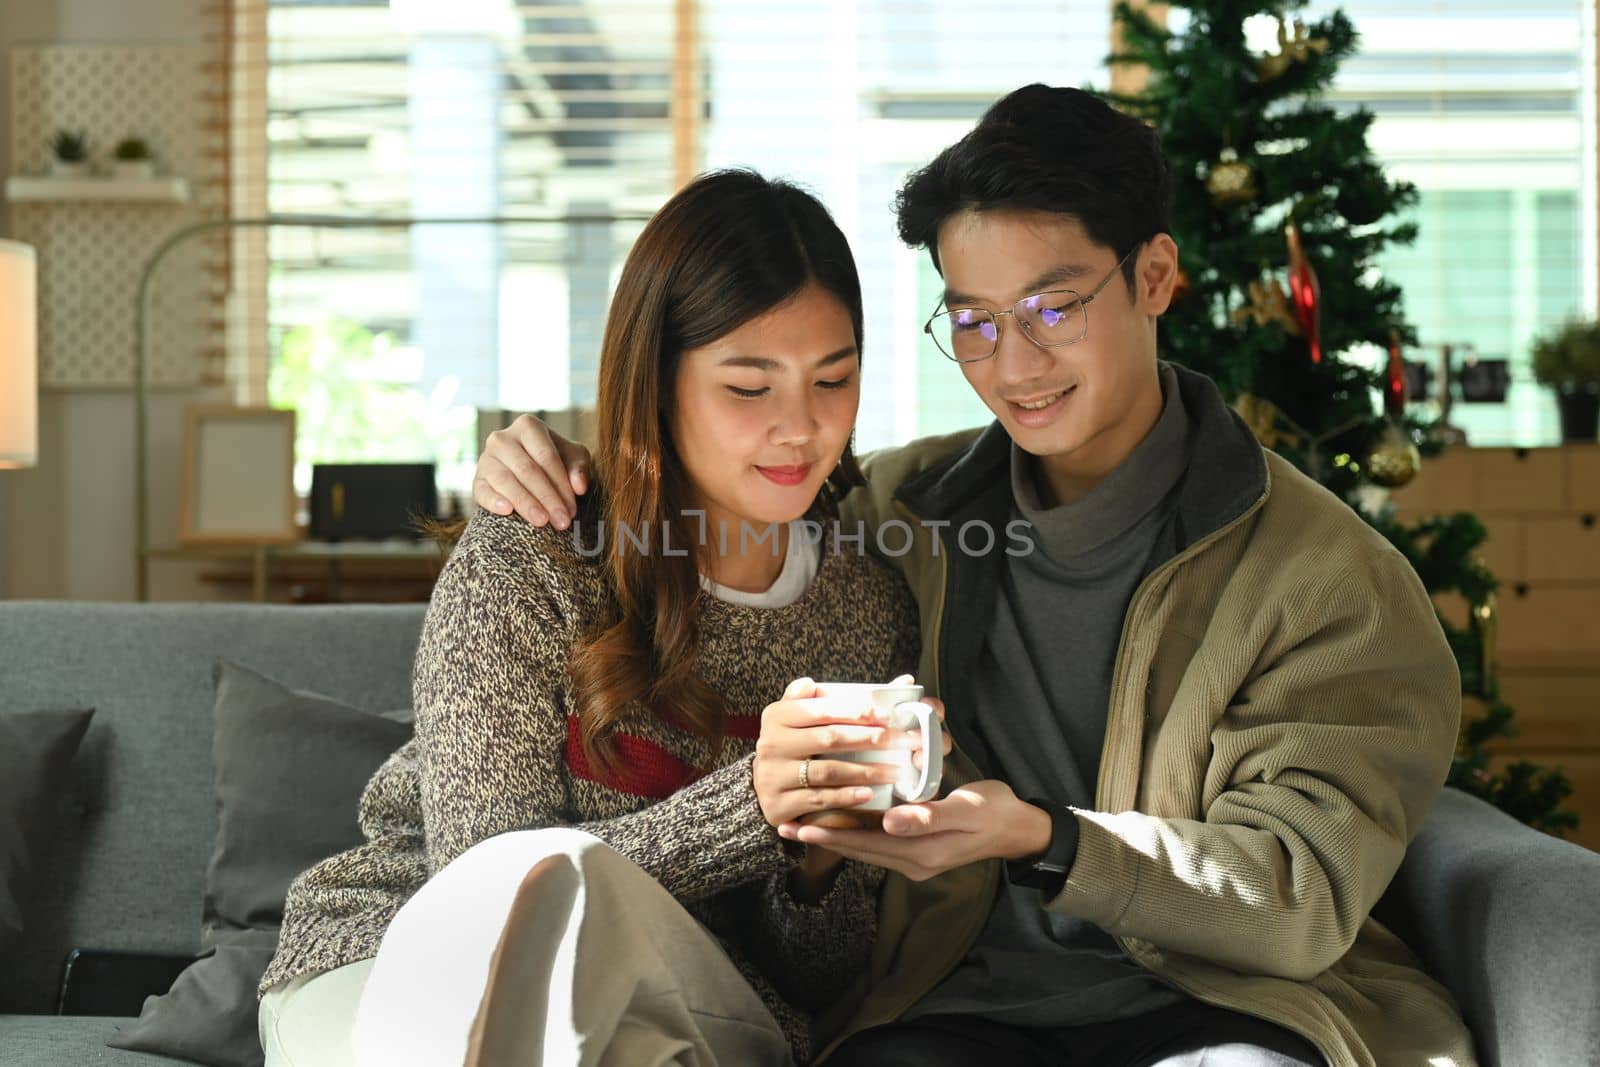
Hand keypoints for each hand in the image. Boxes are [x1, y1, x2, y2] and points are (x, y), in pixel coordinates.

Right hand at [472, 414, 593, 528]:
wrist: (531, 472)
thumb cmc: (555, 461)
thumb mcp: (573, 458)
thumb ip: (579, 468)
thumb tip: (579, 486)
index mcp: (528, 426)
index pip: (546, 456)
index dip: (561, 484)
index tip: (572, 509)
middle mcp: (503, 438)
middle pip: (527, 470)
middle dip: (547, 498)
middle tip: (561, 521)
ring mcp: (486, 458)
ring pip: (506, 481)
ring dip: (525, 503)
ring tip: (542, 521)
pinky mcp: (477, 479)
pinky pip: (482, 491)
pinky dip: (493, 501)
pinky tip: (507, 511)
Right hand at [752, 676, 921, 829]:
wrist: (761, 786)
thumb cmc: (793, 746)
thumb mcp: (801, 717)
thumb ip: (838, 698)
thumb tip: (901, 681)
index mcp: (778, 715)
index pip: (824, 710)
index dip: (860, 712)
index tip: (890, 716)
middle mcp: (771, 743)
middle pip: (830, 738)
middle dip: (871, 739)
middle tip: (902, 743)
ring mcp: (772, 775)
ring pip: (828, 771)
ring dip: (866, 771)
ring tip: (895, 771)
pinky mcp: (777, 803)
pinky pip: (819, 799)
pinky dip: (846, 796)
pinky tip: (869, 794)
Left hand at [776, 779, 1052, 882]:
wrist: (1018, 827)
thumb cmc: (994, 811)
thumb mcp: (966, 809)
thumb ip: (929, 816)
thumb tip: (891, 823)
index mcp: (922, 852)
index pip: (866, 846)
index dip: (832, 837)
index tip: (800, 828)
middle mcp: (914, 862)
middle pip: (859, 851)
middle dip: (823, 840)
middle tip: (786, 828)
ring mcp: (916, 859)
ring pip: (867, 849)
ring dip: (837, 838)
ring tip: (803, 828)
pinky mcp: (919, 851)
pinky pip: (879, 845)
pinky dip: (857, 834)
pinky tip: (842, 823)